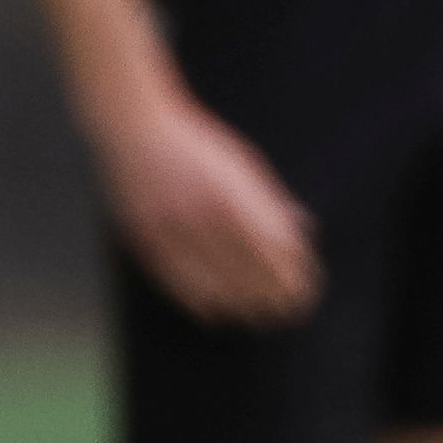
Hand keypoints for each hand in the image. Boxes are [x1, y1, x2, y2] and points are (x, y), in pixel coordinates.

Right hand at [95, 84, 321, 327]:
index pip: (275, 250)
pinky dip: (199, 300)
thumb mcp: (242, 163)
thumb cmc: (196, 144)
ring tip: (257, 315)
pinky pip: (175, 281)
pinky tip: (214, 311)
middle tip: (290, 311)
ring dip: (241, 304)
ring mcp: (172, 230)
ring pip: (214, 283)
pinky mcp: (145, 238)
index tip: (307, 289)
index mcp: (233, 196)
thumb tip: (306, 229)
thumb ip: (271, 200)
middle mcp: (204, 217)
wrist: (134, 127)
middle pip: (248, 272)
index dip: (294, 275)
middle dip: (274, 296)